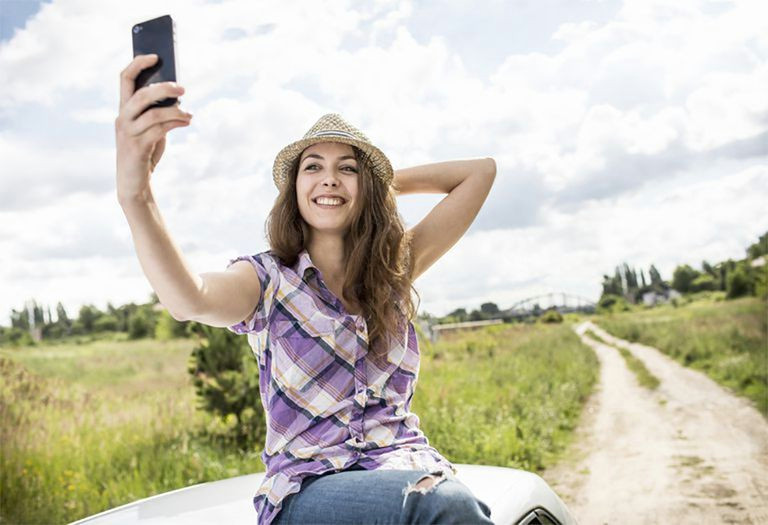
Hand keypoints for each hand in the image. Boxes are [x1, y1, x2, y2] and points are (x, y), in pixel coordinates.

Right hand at [114, 54, 191, 202]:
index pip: (124, 79)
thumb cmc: (145, 152)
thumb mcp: (151, 129)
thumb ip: (158, 112)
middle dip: (163, 88)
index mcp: (124, 109)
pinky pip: (159, 130)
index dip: (138, 64)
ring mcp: (128, 133)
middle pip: (141, 94)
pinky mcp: (137, 147)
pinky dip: (175, 123)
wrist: (134, 183)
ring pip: (153, 113)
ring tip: (189, 114)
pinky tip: (186, 121)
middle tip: (182, 88)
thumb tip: (177, 96)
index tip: (155, 56)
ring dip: (175, 111)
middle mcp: (122, 118)